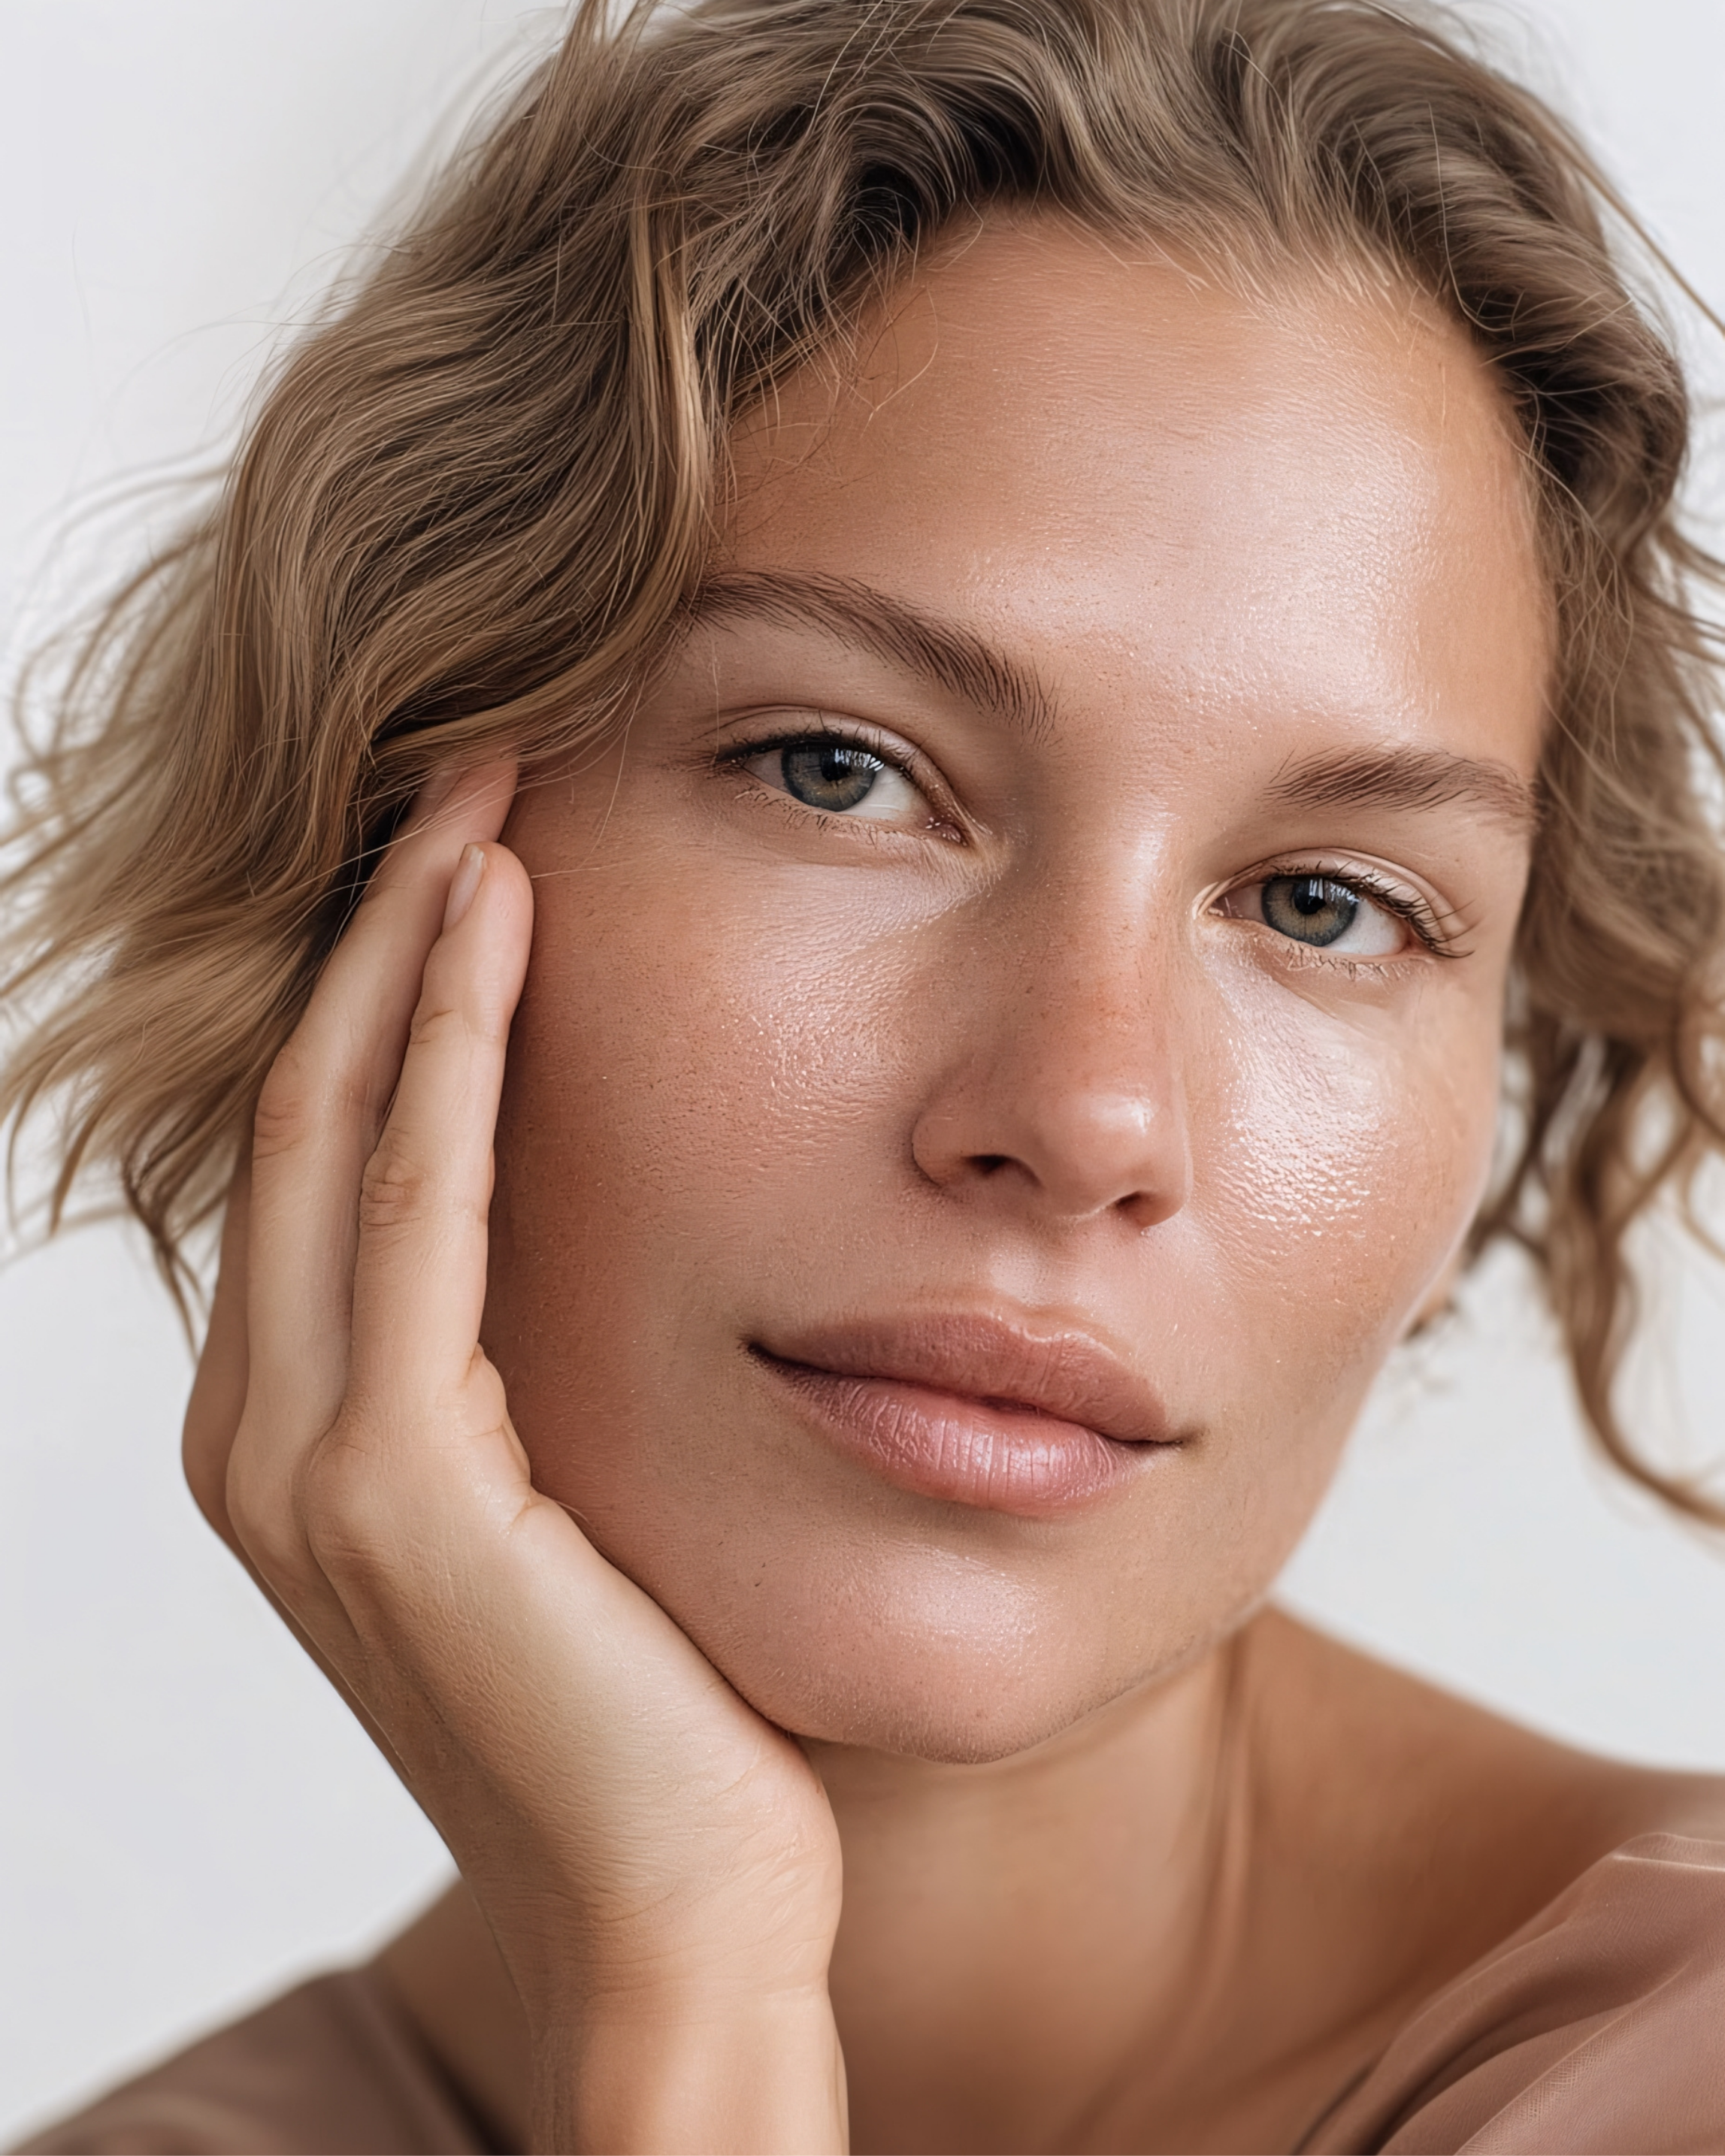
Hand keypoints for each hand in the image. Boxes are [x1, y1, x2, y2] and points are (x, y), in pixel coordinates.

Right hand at [182, 765, 846, 2151]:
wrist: (686, 1913)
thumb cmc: (661, 1701)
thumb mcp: (569, 1493)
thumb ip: (526, 1362)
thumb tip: (582, 1212)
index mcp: (309, 1434)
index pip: (332, 1151)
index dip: (383, 981)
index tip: (474, 840)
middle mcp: (272, 1436)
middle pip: (309, 1109)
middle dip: (377, 927)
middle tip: (464, 759)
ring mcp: (310, 1466)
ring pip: (340, 1128)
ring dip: (404, 947)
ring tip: (482, 789)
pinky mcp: (396, 1490)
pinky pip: (422, 1212)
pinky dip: (449, 1052)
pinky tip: (498, 921)